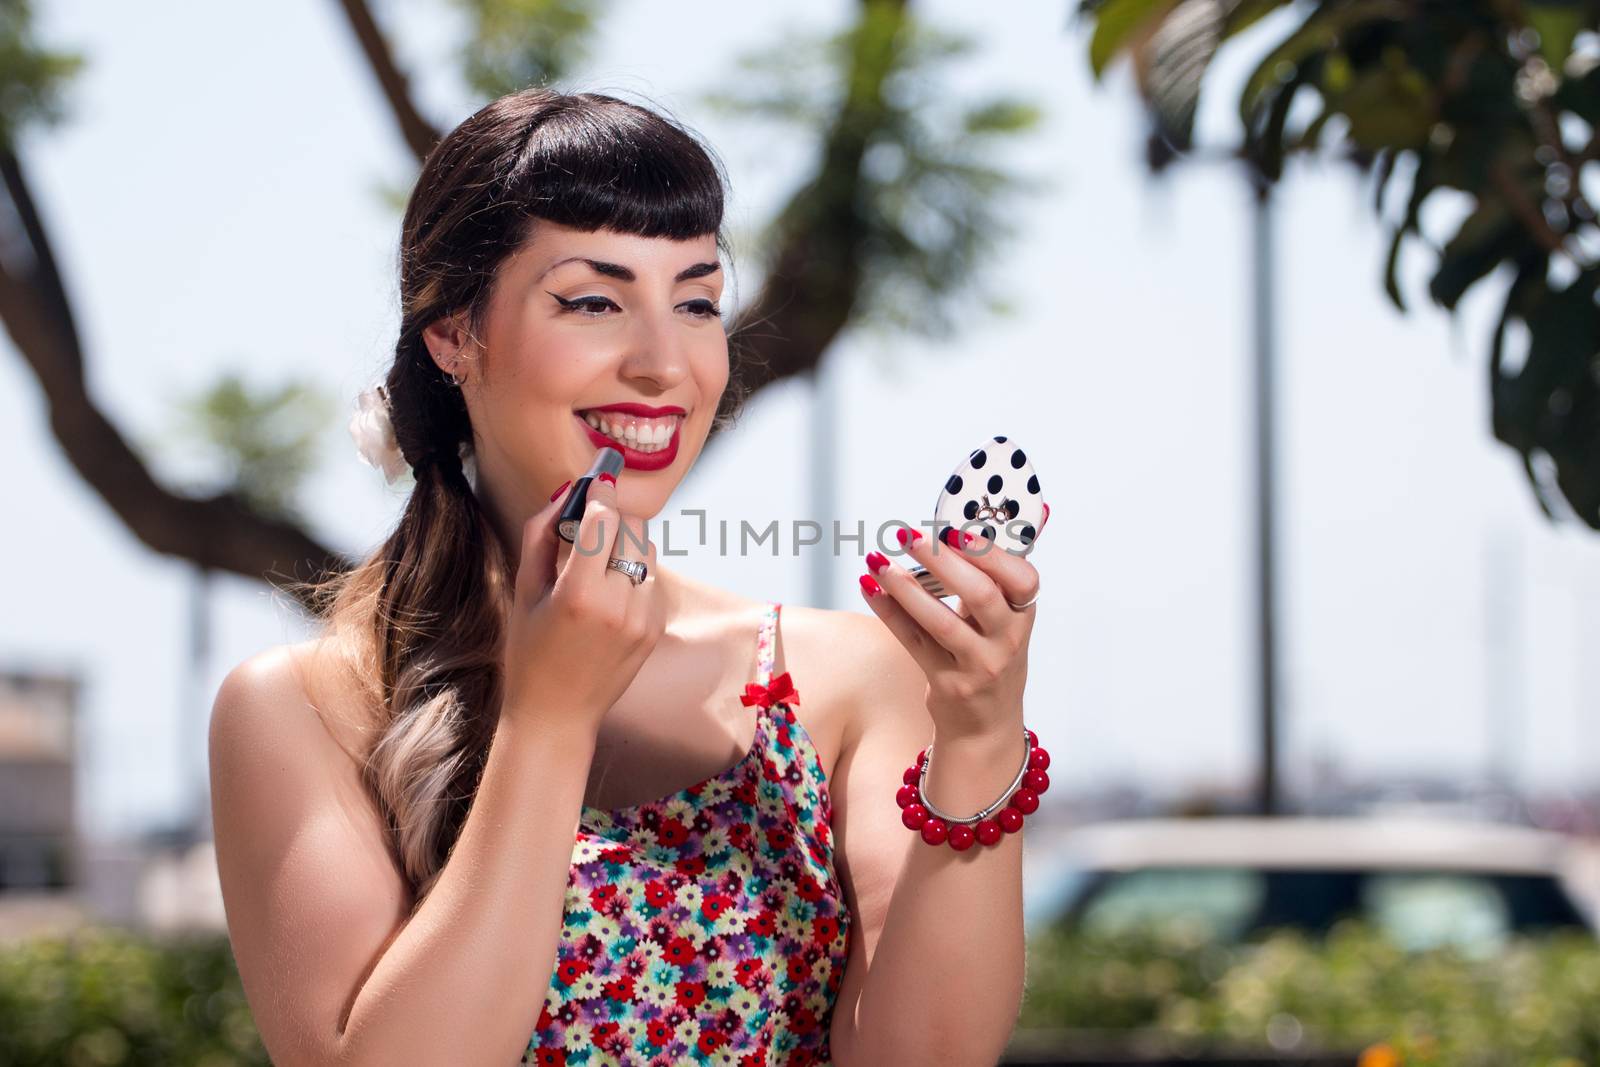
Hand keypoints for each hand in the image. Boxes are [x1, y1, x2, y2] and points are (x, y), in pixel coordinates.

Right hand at [500, 471, 663, 731]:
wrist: (556, 714)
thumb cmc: (528, 650)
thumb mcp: (524, 589)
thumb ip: (542, 533)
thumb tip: (567, 490)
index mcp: (579, 594)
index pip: (603, 521)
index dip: (601, 493)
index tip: (599, 478)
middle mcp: (618, 605)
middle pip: (632, 530)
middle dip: (613, 519)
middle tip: (590, 526)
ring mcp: (643, 619)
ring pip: (646, 552)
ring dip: (625, 545)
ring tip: (596, 564)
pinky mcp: (656, 628)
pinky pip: (652, 579)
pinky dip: (634, 573)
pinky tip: (608, 592)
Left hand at [858, 524, 1038, 740]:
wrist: (986, 723)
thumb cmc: (991, 654)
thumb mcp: (1004, 618)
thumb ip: (993, 574)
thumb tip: (987, 519)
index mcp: (1023, 615)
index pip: (1022, 579)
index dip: (990, 553)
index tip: (954, 530)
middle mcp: (1006, 641)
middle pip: (980, 596)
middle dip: (942, 562)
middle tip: (908, 535)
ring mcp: (978, 666)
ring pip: (940, 623)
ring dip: (906, 588)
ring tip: (878, 559)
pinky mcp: (947, 683)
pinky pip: (913, 641)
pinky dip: (889, 611)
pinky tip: (870, 586)